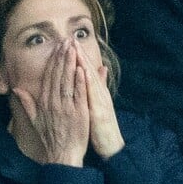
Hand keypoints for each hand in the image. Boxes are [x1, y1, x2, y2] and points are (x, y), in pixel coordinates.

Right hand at [13, 39, 88, 165]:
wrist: (62, 154)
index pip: (49, 76)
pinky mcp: (78, 113)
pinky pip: (79, 95)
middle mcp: (54, 102)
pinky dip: (80, 82)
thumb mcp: (35, 120)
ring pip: (68, 81)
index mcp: (45, 102)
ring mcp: (66, 107)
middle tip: (67, 40)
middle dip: (62, 56)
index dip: (53, 60)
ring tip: (74, 48)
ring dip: (71, 63)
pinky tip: (82, 69)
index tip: (57, 47)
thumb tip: (17, 89)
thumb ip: (27, 103)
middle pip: (58, 75)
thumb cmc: (51, 138)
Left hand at [75, 40, 124, 158]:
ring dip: (84, 63)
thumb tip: (100, 71)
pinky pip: (94, 95)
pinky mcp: (100, 111)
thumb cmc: (103, 128)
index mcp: (97, 94)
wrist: (112, 145)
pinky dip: (89, 82)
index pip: (87, 71)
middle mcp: (100, 95)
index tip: (70, 41)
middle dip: (80, 54)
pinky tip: (84, 71)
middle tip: (71, 38)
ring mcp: (101, 102)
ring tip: (76, 49)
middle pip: (89, 71)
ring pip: (91, 79)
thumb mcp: (99, 106)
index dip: (79, 56)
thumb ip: (98, 88)